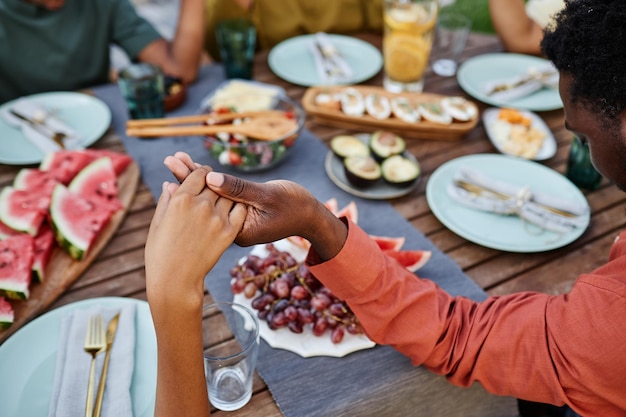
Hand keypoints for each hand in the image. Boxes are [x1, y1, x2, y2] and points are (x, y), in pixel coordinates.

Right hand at [145, 167, 245, 306]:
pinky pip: (240, 210)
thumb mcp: (157, 223)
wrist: (175, 280)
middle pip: (215, 183)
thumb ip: (166, 200)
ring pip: (228, 195)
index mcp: (181, 199)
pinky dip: (237, 207)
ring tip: (221, 201)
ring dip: (225, 195)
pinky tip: (230, 212)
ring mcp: (217, 218)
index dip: (202, 173)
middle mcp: (201, 205)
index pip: (199, 174)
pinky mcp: (229, 232)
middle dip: (213, 183)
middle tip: (213, 188)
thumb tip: (170, 183)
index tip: (203, 178)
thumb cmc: (160, 253)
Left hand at [163, 152, 347, 260]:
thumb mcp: (267, 196)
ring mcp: (235, 221)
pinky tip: (196, 169)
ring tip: (177, 159)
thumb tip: (210, 178)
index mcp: (237, 230)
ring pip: (210, 198)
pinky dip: (210, 183)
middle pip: (204, 202)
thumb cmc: (295, 206)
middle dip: (187, 179)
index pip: (208, 205)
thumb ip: (238, 189)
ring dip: (196, 179)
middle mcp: (232, 227)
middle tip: (170, 159)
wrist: (311, 217)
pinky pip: (220, 198)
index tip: (176, 165)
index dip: (191, 183)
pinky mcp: (240, 212)